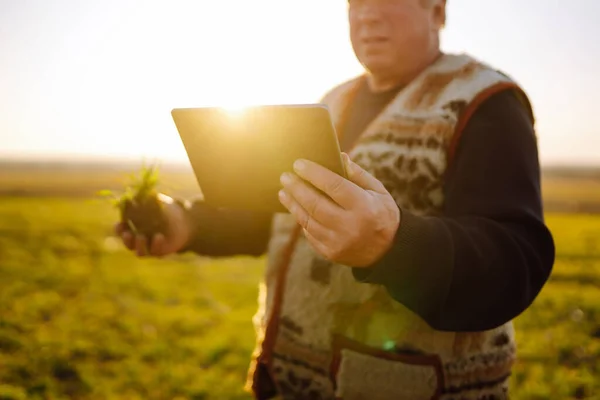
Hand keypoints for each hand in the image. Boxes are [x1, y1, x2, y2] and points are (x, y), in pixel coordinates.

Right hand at [114, 193, 192, 256]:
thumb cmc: (167, 209)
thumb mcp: (155, 201)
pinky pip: (154, 252)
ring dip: (138, 245)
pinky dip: (155, 245)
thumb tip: (129, 198)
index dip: (119, 228)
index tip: (120, 223)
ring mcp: (149, 247)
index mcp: (134, 226)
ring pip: (139, 252)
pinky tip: (159, 236)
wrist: (185, 220)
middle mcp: (139, 238)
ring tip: (142, 236)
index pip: (121, 229)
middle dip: (125, 239)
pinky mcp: (160, 252)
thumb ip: (143, 200)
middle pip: (127, 243)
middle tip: (128, 234)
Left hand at [278, 153, 399, 267]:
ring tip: (284, 191)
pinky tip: (296, 208)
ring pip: (309, 220)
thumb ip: (358, 175)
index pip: (334, 186)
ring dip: (293, 204)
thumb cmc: (381, 213)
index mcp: (363, 206)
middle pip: (316, 204)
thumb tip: (340, 156)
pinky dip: (302, 220)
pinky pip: (310, 234)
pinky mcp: (331, 253)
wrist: (388, 250)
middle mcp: (350, 225)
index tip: (298, 164)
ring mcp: (339, 242)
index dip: (314, 174)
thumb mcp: (378, 191)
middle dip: (297, 188)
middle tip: (285, 176)